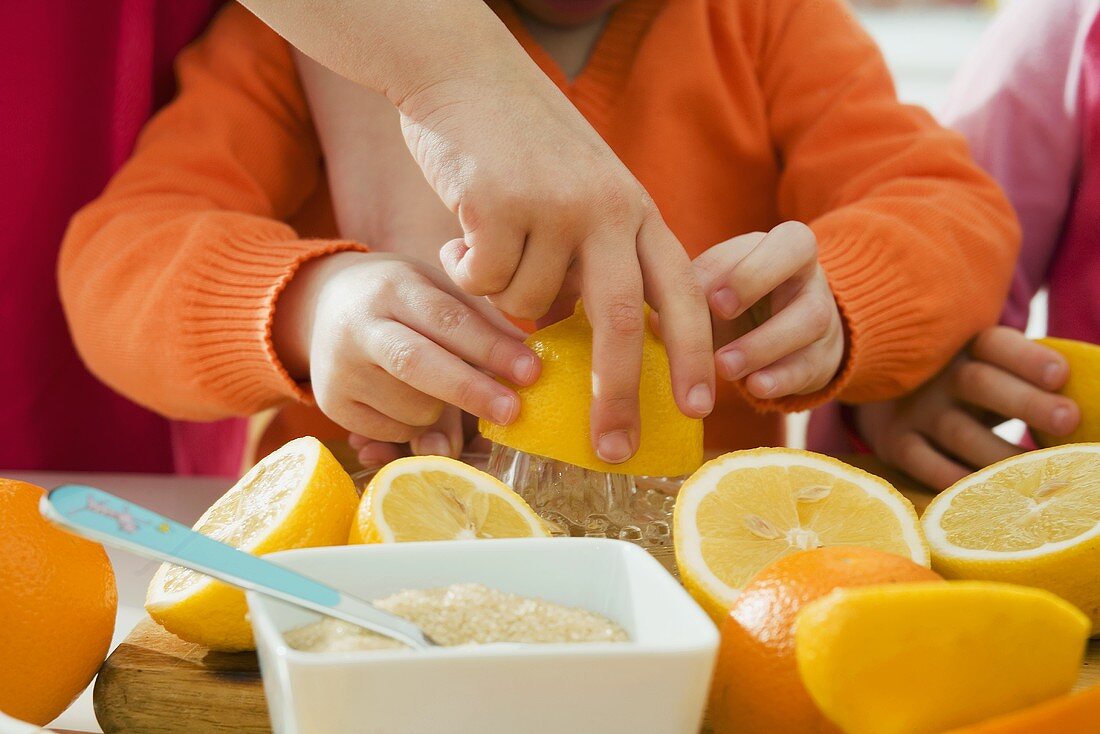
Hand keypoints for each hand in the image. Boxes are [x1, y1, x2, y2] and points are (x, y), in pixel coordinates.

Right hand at [271, 252, 538, 444]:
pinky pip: (394, 432)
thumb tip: (527, 367)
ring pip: (413, 408)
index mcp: (393, 287)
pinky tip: (406, 398)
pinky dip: (416, 425)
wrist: (324, 304)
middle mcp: (358, 326)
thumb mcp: (438, 291)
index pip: (447, 320)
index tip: (531, 371)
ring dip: (443, 409)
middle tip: (514, 412)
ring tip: (437, 387)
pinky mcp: (333, 404)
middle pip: (418, 365)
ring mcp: (340, 368)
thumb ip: (482, 323)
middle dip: (471, 391)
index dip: (492, 349)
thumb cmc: (402, 298)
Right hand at [396, 70, 713, 464]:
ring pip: (531, 304)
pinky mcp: (500, 204)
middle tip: (613, 449)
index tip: (698, 408)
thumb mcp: (584, 192)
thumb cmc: (523, 142)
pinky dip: (466, 271)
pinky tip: (461, 230)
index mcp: (636, 209)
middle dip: (619, 396)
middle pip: (625, 322)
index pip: (682, 292)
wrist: (464, 72)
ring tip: (489, 245)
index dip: (695, 354)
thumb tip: (587, 335)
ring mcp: (556, 205)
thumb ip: (596, 257)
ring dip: (504, 296)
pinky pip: (484, 281)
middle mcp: (607, 209)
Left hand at [693, 222, 844, 398]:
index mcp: (780, 245)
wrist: (788, 336)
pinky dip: (780, 379)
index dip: (745, 263)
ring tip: (724, 366)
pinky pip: (808, 366)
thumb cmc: (741, 303)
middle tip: (719, 311)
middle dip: (754, 281)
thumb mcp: (719, 289)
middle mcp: (806, 271)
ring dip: (762, 345)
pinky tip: (755, 387)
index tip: (712, 297)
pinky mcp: (823, 358)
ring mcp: (822, 314)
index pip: (775, 238)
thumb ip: (692, 296)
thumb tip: (654, 321)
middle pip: (798, 258)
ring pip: (808, 320)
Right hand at [855, 326, 1080, 489]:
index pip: (997, 344)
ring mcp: (914, 410)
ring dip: (1000, 452)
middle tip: (1069, 419)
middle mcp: (939, 376)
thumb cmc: (966, 391)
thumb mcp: (990, 371)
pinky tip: (986, 494)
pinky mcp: (895, 443)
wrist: (887, 402)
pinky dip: (954, 479)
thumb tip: (1094, 399)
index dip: (1028, 358)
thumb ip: (1031, 380)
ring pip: (958, 431)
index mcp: (968, 349)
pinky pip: (924, 463)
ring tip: (1039, 474)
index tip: (1061, 376)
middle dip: (1027, 402)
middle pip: (980, 383)